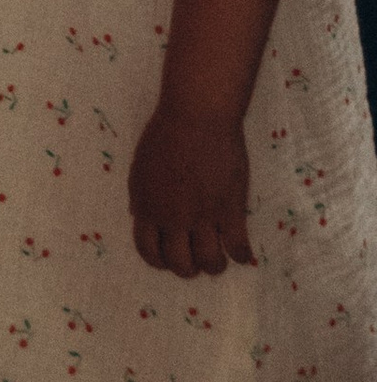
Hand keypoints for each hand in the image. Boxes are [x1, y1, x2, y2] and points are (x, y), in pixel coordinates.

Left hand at [131, 106, 253, 276]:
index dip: (159, 261)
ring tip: (218, 257)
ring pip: (210, 263)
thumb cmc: (166, 133)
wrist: (197, 114)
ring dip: (214, 265)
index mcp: (148, 206)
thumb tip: (139, 218)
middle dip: (187, 268)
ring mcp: (204, 217)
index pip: (148, 251)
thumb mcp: (141, 165)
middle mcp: (174, 218)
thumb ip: (140, 196)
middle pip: (180, 264)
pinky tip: (241, 252)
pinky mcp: (231, 210)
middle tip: (195, 260)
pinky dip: (241, 256)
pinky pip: (238, 249)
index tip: (168, 259)